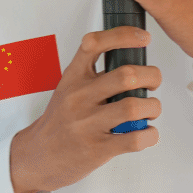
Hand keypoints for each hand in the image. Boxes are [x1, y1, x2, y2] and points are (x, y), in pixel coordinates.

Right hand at [9, 26, 160, 192]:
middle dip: (152, 76)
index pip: (95, 43)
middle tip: (153, 83)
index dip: (124, 36)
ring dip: (153, 107)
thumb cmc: (61, 120)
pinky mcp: (98, 149)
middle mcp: (79, 97)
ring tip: (151, 109)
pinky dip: (150, 134)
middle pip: (127, 75)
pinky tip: (147, 132)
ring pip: (134, 107)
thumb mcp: (69, 88)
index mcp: (73, 77)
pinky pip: (135, 139)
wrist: (39, 156)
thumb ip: (94, 75)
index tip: (143, 37)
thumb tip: (134, 63)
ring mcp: (88, 124)